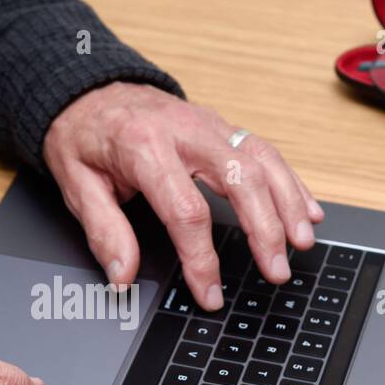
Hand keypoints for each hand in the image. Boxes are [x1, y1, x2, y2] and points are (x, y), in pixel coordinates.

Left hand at [43, 82, 323, 309]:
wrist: (88, 90)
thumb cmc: (84, 138)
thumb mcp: (77, 186)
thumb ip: (104, 232)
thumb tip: (123, 276)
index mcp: (144, 148)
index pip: (185, 211)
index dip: (201, 259)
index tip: (210, 293)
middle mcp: (184, 132)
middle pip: (239, 179)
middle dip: (265, 229)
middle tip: (276, 271)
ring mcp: (209, 125)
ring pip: (261, 161)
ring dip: (288, 203)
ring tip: (302, 243)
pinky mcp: (222, 127)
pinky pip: (264, 152)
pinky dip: (290, 182)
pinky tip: (307, 211)